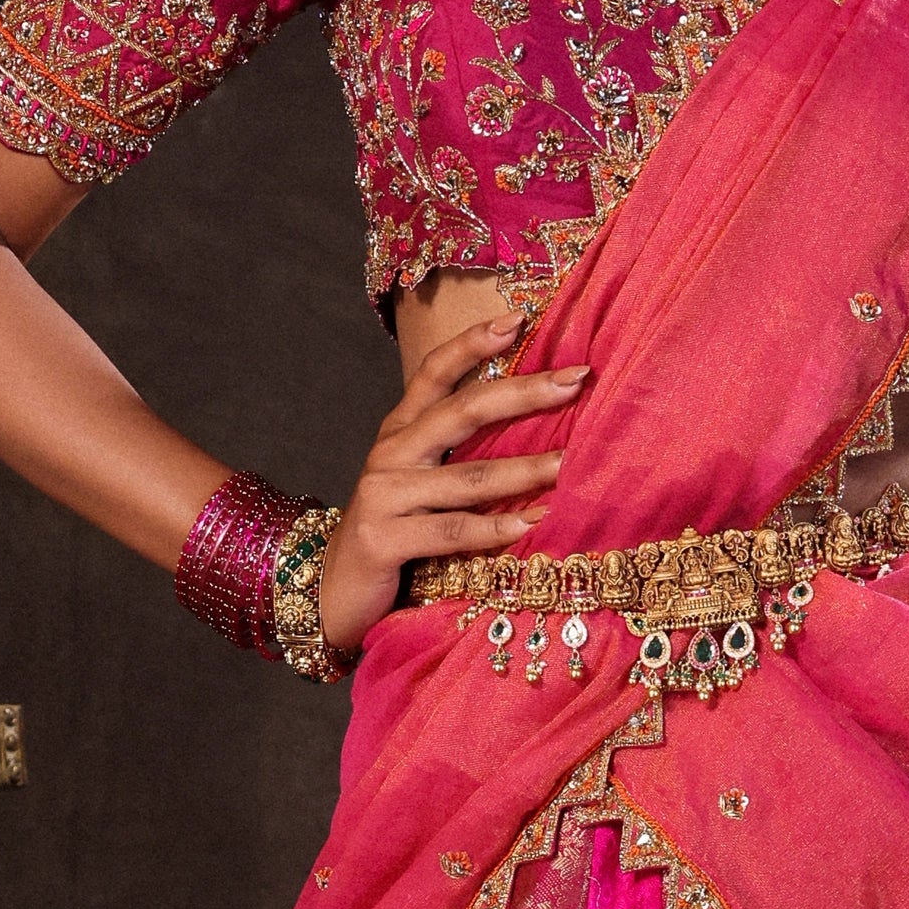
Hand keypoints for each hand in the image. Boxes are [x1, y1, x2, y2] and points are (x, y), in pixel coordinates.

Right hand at [313, 305, 590, 655]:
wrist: (333, 589)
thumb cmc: (393, 531)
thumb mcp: (420, 480)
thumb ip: (457, 451)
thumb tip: (533, 424)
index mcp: (400, 430)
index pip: (434, 372)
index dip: (472, 343)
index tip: (519, 319)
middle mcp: (390, 453)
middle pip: (462, 411)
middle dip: (523, 392)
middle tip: (576, 379)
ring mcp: (384, 495)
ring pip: (467, 476)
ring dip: (525, 469)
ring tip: (570, 463)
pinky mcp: (384, 539)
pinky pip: (451, 531)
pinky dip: (495, 527)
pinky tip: (532, 522)